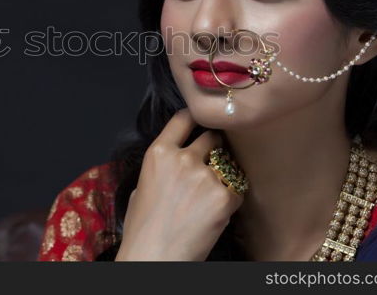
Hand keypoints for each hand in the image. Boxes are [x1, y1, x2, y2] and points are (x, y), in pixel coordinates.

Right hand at [114, 107, 243, 260]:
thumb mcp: (140, 187)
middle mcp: (181, 158)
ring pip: (227, 165)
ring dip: (224, 177)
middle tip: (212, 166)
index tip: (202, 123)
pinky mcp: (223, 196)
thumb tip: (174, 160)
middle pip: (211, 137)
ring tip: (209, 199)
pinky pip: (237, 190)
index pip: (184, 118)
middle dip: (214, 149)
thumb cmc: (143, 230)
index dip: (196, 119)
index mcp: (158, 153)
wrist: (155, 258)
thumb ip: (160, 167)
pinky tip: (216, 214)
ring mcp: (204, 176)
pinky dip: (231, 201)